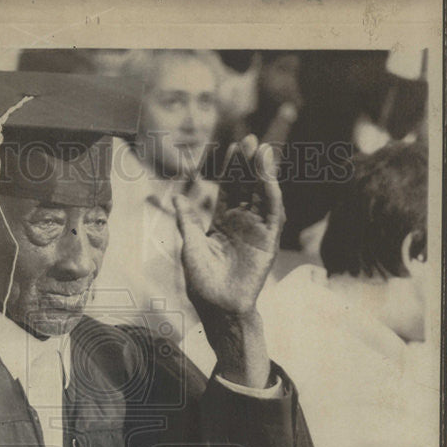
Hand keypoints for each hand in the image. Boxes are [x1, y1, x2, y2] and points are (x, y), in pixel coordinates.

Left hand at [174, 136, 284, 386]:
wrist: (219, 307)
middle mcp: (241, 224)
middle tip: (249, 140)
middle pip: (247, 187)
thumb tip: (175, 197)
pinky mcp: (268, 241)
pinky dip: (271, 192)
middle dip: (248, 164)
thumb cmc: (202, 283)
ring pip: (261, 195)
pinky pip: (271, 212)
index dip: (231, 169)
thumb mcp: (191, 246)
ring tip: (260, 150)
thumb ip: (187, 221)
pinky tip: (267, 175)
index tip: (231, 148)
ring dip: (262, 173)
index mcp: (222, 223)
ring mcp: (256, 231)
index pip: (230, 190)